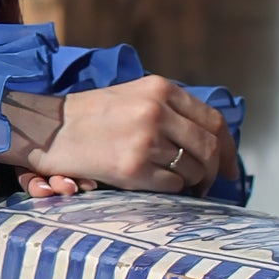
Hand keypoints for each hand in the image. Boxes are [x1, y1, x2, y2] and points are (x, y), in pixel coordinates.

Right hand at [0, 77, 233, 197]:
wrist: (47, 128)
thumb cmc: (91, 116)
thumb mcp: (134, 96)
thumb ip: (171, 109)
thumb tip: (210, 138)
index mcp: (161, 89)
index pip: (213, 121)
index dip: (228, 148)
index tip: (230, 167)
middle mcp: (157, 111)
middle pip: (208, 147)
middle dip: (214, 171)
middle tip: (208, 184)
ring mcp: (145, 139)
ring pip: (193, 169)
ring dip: (191, 182)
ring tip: (179, 185)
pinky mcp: (132, 167)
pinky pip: (172, 185)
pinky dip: (171, 189)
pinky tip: (156, 185)